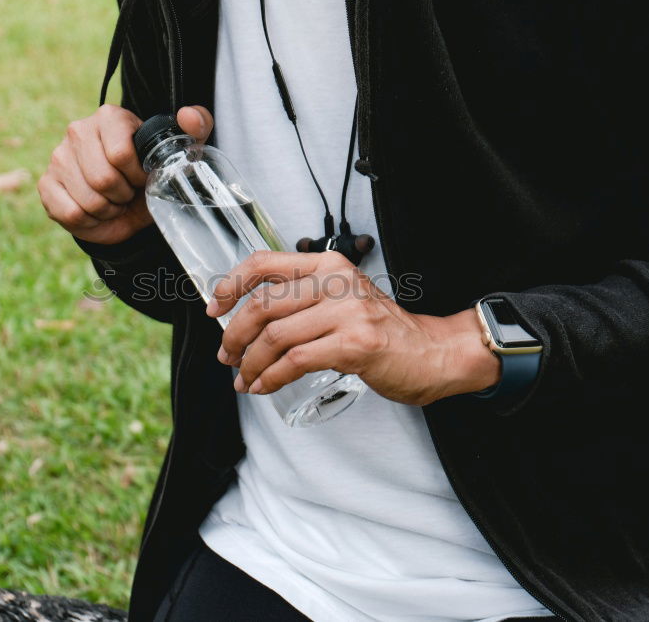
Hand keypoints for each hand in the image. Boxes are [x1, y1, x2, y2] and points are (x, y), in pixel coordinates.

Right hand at [38, 104, 213, 245]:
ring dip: (108, 210)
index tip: (142, 176)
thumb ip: (198, 127)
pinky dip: (89, 221)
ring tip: (112, 200)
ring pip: (88, 199)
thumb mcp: (181, 152)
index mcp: (110, 117)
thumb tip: (188, 115)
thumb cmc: (152, 174)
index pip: (120, 154)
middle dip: (122, 195)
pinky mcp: (46, 184)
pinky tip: (94, 211)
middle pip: (103, 179)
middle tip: (127, 192)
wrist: (127, 206)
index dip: (137, 175)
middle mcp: (78, 131)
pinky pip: (70, 213)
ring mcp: (58, 157)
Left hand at [207, 251, 500, 405]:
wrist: (434, 353)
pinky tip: (263, 386)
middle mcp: (336, 281)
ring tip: (244, 378)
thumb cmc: (384, 331)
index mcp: (328, 264)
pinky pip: (295, 361)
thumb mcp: (343, 299)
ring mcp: (347, 311)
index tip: (214, 309)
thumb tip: (250, 319)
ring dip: (249, 363)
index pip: (263, 262)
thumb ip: (305, 299)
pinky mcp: (354, 344)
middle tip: (227, 356)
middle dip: (234, 335)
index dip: (230, 285)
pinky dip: (270, 377)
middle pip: (262, 305)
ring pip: (274, 336)